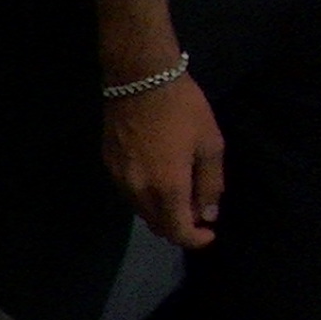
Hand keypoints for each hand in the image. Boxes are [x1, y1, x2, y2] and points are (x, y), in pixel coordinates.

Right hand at [102, 76, 225, 249]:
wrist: (139, 80)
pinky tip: (157, 177)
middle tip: (197, 212)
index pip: (178, 231)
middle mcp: (139, 191)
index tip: (209, 233)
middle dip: (179, 226)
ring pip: (141, 211)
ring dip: (161, 212)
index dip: (196, 239)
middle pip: (157, 226)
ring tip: (179, 194)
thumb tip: (207, 213)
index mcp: (167, 187)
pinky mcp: (109, 166)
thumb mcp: (210, 144)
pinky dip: (146, 196)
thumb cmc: (183, 109)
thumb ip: (210, 184)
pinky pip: (129, 193)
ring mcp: (120, 180)